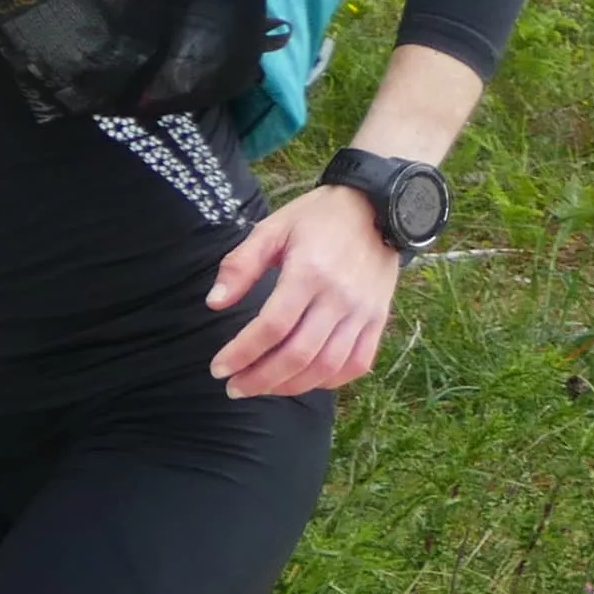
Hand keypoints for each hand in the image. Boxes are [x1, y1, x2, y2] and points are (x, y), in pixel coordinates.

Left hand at [207, 179, 404, 396]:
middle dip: (260, 379)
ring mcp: (362, 312)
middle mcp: (339, 298)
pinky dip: (329, 381)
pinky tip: (304, 380)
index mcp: (309, 272)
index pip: (272, 327)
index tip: (219, 368)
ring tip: (263, 387)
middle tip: (235, 387)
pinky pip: (356, 364)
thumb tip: (214, 303)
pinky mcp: (378, 319)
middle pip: (297, 355)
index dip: (242, 353)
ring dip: (290, 386)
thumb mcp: (273, 229)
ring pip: (326, 367)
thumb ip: (241, 265)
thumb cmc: (318, 217)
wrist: (377, 206)